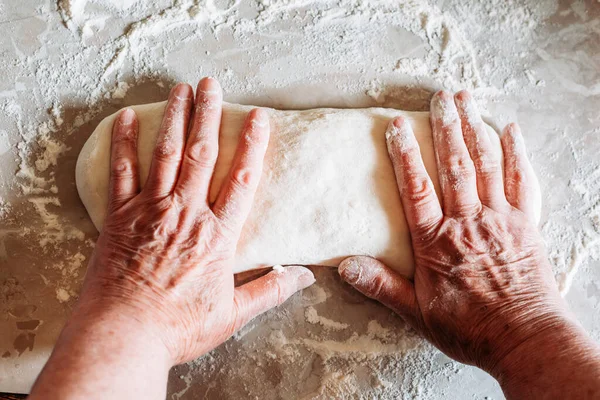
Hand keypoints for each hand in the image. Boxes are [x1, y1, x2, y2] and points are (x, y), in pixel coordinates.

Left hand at [76, 78, 314, 363]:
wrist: (123, 335)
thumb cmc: (177, 327)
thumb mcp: (233, 315)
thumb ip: (270, 290)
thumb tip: (304, 276)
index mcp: (217, 236)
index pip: (241, 180)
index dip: (252, 145)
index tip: (258, 117)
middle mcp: (186, 213)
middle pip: (203, 155)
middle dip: (209, 115)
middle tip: (212, 84)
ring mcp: (151, 210)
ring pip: (167, 154)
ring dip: (175, 119)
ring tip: (181, 89)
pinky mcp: (120, 216)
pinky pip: (122, 171)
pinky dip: (124, 142)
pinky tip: (128, 118)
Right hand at [338, 90, 571, 371]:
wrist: (525, 340)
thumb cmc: (470, 328)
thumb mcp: (416, 312)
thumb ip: (382, 285)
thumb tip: (345, 265)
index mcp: (436, 241)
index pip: (415, 188)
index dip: (404, 154)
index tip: (397, 126)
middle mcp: (467, 222)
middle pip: (454, 165)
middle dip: (446, 127)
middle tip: (440, 96)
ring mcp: (500, 219)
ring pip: (486, 164)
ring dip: (475, 128)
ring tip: (467, 99)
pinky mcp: (526, 224)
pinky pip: (523, 181)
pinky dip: (517, 153)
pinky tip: (511, 130)